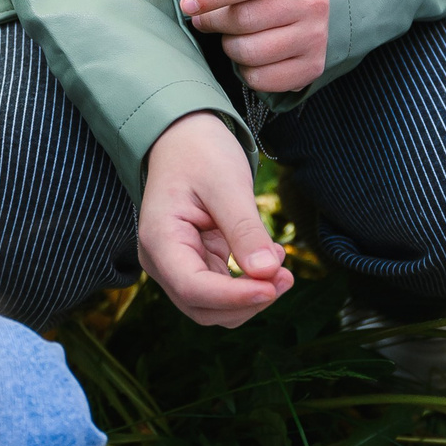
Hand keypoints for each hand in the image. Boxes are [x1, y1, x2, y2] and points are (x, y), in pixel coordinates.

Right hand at [137, 111, 293, 326]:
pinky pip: (223, 290)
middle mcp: (162, 261)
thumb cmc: (200, 153)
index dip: (233, 297)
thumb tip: (267, 274)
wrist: (184, 138)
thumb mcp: (227, 184)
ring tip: (282, 268)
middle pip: (203, 308)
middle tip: (286, 276)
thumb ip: (245, 229)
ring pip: (214, 307)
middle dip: (247, 301)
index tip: (272, 287)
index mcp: (160, 240)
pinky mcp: (195, 264)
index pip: (193, 289)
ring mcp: (176, 266)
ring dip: (251, 297)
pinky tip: (270, 260)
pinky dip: (249, 284)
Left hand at [180, 0, 329, 92]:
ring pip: (251, 52)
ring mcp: (317, 35)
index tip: (188, 3)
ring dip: (229, 45)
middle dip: (216, 21)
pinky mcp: (312, 66)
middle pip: (246, 20)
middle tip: (208, 18)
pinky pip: (262, 79)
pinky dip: (246, 70)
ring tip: (232, 33)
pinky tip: (250, 52)